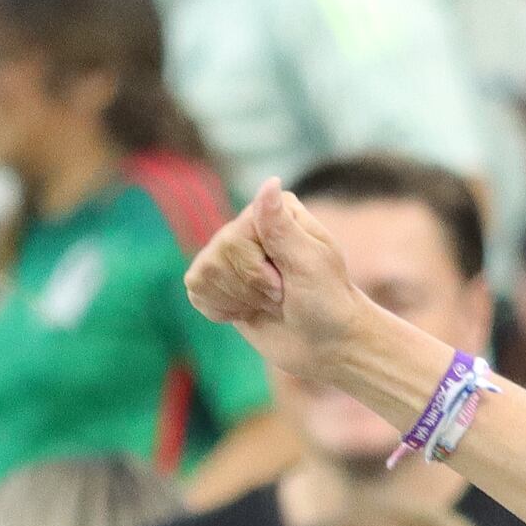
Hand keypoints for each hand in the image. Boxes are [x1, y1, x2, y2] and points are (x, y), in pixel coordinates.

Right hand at [185, 179, 380, 389]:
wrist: (327, 344)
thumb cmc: (328, 302)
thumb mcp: (310, 262)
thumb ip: (282, 226)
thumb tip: (269, 181)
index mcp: (278, 212)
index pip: (236, 233)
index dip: (257, 267)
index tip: (287, 280)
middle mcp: (249, 226)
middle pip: (218, 255)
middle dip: (252, 287)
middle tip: (282, 296)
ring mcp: (231, 252)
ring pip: (205, 273)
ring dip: (240, 299)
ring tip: (270, 303)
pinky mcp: (217, 280)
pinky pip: (196, 290)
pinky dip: (223, 309)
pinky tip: (249, 311)